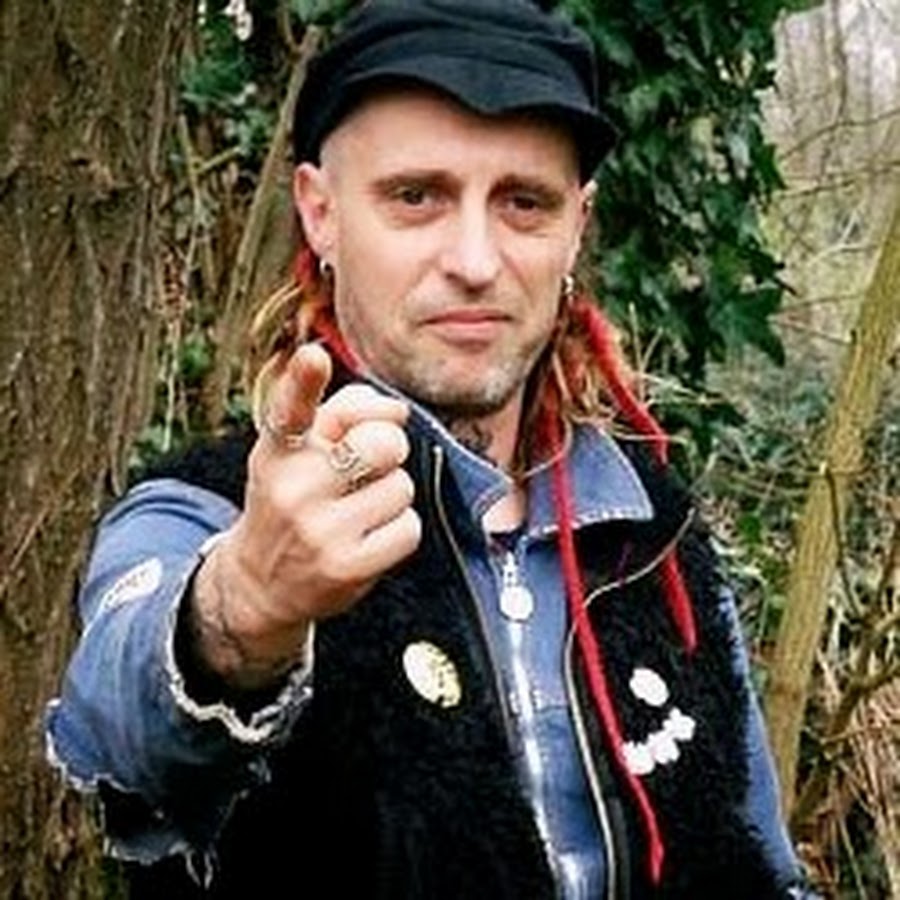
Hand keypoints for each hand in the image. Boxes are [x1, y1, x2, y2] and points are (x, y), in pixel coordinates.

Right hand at [191, 343, 420, 688]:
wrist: (259, 584)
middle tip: (370, 465)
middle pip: (383, 444)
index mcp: (279, 450)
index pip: (292, 409)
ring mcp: (320, 531)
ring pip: (402, 487)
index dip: (304, 381)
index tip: (314, 357)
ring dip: (392, 494)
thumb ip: (340, 414)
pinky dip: (399, 531)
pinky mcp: (347, 568)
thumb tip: (397, 410)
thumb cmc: (291, 499)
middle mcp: (293, 488)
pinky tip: (369, 537)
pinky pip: (409, 529)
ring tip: (359, 509)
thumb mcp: (294, 453)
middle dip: (390, 449)